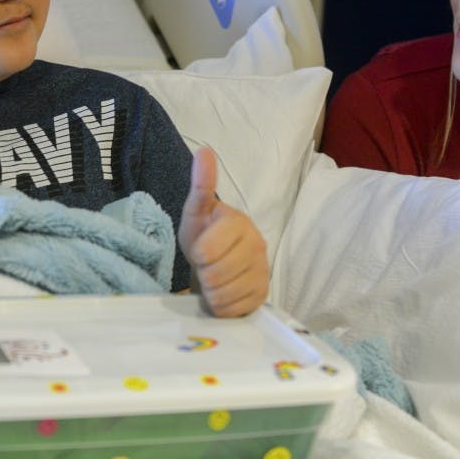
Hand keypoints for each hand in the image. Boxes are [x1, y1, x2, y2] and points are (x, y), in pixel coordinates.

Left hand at [179, 147, 268, 316]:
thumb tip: (204, 150)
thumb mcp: (196, 212)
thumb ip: (201, 184)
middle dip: (203, 274)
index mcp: (239, 221)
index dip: (198, 254)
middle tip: (205, 267)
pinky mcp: (263, 295)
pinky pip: (234, 309)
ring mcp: (263, 270)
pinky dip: (223, 307)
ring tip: (212, 280)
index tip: (199, 250)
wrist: (215, 266)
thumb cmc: (203, 237)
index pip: (208, 249)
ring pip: (224, 293)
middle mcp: (257, 244)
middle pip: (215, 273)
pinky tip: (224, 293)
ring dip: (211, 291)